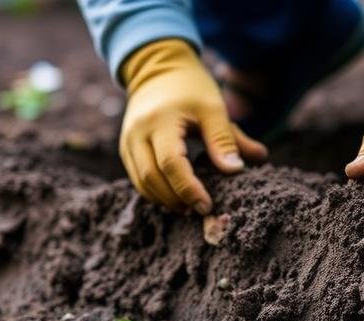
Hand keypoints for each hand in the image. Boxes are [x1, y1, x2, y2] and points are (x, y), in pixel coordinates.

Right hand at [120, 39, 267, 214]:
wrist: (158, 68)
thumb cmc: (191, 88)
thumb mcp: (213, 108)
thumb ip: (226, 140)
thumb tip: (238, 170)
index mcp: (161, 120)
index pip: (171, 163)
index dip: (189, 188)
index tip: (207, 205)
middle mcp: (137, 132)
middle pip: (151, 177)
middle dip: (176, 199)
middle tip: (200, 210)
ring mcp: (127, 141)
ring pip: (141, 182)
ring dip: (164, 199)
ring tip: (188, 207)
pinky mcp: (126, 148)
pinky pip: (137, 178)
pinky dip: (155, 192)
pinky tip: (175, 197)